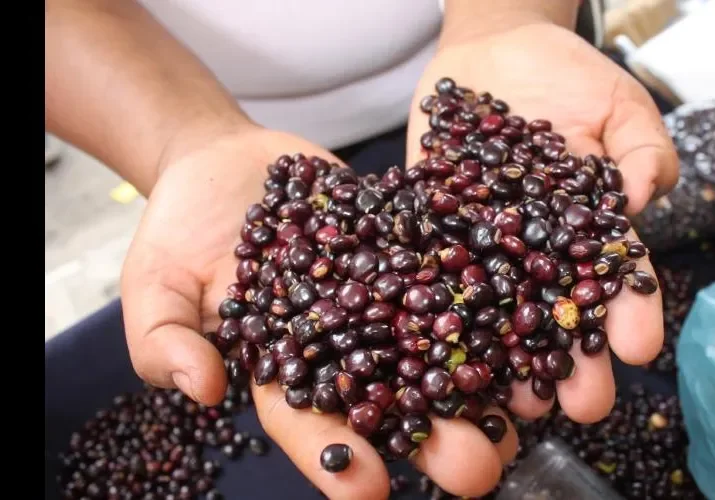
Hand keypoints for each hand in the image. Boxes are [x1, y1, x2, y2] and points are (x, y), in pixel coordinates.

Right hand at [120, 126, 512, 498]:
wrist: (227, 160)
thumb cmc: (181, 225)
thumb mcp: (155, 283)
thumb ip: (168, 338)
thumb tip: (204, 392)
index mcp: (284, 369)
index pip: (311, 426)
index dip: (338, 461)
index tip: (369, 493)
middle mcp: (346, 344)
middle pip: (395, 401)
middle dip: (436, 439)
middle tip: (478, 470)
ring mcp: (384, 299)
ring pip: (439, 349)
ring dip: (483, 385)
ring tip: (524, 418)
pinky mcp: (410, 250)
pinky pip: (452, 274)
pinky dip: (489, 297)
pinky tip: (529, 320)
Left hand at [407, 23, 674, 425]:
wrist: (494, 53)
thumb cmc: (567, 77)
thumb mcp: (618, 104)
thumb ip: (640, 148)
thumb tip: (642, 199)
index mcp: (588, 229)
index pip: (615, 276)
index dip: (630, 312)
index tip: (640, 349)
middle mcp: (536, 251)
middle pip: (556, 313)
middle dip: (570, 362)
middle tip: (582, 407)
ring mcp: (482, 246)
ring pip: (494, 311)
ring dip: (505, 360)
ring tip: (514, 404)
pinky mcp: (432, 230)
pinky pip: (429, 268)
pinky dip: (430, 307)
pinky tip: (434, 351)